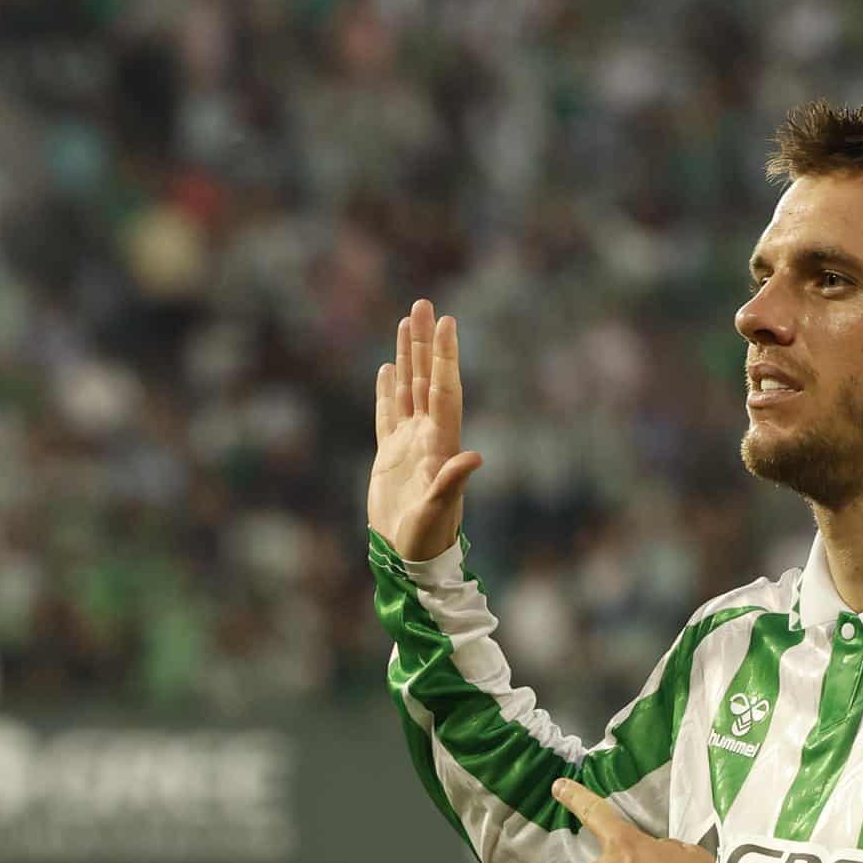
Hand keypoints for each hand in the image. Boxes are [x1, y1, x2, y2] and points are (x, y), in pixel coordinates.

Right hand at [367, 298, 483, 561]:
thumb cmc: (426, 538)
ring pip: (409, 389)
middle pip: (427, 379)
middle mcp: (428, 436)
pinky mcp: (390, 455)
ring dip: (409, 356)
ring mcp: (409, 444)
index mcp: (441, 443)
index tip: (449, 323)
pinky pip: (388, 414)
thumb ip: (452, 482)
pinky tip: (387, 368)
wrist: (409, 558)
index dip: (445, 357)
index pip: (444, 390)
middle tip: (425, 304)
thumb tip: (475, 457)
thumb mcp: (437, 511)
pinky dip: (388, 390)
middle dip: (426, 342)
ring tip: (408, 322)